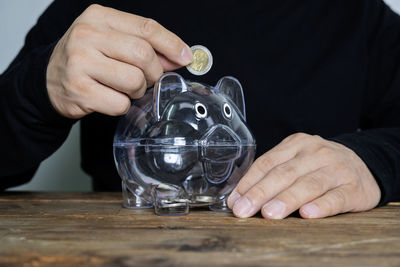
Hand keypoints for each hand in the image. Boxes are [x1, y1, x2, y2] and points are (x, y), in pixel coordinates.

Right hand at [46, 4, 192, 117]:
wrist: (49, 79)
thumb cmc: (87, 59)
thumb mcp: (112, 41)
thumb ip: (144, 45)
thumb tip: (179, 57)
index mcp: (99, 17)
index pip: (146, 27)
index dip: (171, 44)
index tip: (185, 57)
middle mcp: (87, 35)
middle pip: (144, 55)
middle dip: (153, 73)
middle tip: (146, 79)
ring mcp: (80, 63)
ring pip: (134, 81)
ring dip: (137, 91)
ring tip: (123, 88)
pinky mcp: (79, 90)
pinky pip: (120, 104)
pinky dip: (122, 106)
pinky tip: (109, 98)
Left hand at [227, 133, 380, 218]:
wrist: (364, 165)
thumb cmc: (320, 166)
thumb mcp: (297, 160)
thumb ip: (273, 173)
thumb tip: (241, 197)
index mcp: (297, 144)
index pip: (267, 163)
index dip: (248, 182)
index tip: (234, 200)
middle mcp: (316, 153)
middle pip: (284, 173)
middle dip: (260, 193)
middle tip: (244, 211)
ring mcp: (336, 169)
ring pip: (308, 185)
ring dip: (286, 200)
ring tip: (269, 214)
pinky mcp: (354, 188)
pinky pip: (335, 197)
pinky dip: (320, 206)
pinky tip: (307, 214)